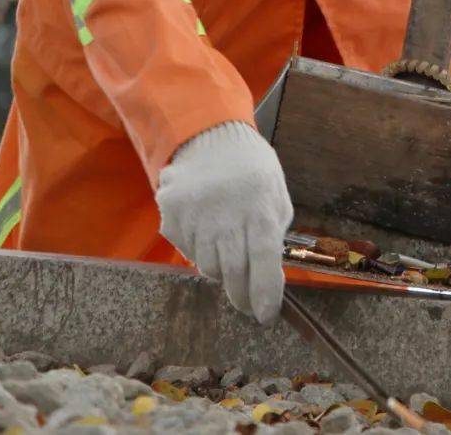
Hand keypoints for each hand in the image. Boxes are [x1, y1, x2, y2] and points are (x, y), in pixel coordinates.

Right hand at [156, 121, 291, 324]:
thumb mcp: (277, 193)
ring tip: (227, 249)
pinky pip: (187, 250)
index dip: (266, 294)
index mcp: (260, 208)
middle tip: (248, 304)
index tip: (267, 315)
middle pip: (234, 274)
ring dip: (221, 269)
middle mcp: (227, 215)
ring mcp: (196, 216)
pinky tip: (206, 229)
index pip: (264, 263)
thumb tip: (270, 278)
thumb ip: (274, 232)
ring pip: (208, 266)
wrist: (211, 134)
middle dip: (243, 297)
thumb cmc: (252, 167)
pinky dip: (198, 250)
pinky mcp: (173, 215)